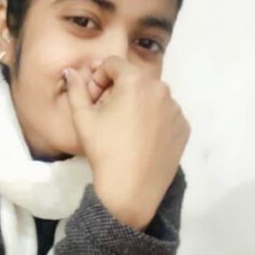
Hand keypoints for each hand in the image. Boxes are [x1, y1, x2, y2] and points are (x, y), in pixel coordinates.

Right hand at [63, 56, 189, 227]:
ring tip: (123, 130)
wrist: (131, 190)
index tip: (92, 100)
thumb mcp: (83, 118)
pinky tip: (140, 140)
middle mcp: (161, 89)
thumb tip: (71, 72)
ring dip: (136, 104)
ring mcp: (176, 109)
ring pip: (151, 96)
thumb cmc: (104, 152)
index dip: (98, 78)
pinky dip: (152, 120)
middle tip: (105, 114)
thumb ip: (76, 89)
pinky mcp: (183, 127)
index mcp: (136, 81)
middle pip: (134, 79)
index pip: (113, 64)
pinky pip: (165, 114)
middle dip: (117, 90)